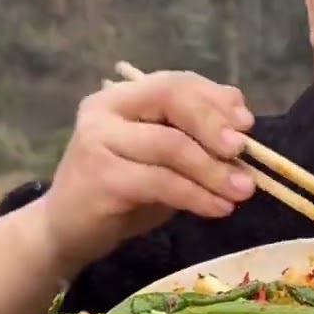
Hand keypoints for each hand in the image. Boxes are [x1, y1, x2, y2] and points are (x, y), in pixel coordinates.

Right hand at [34, 70, 257, 273]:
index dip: (213, 98)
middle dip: (214, 124)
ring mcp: (98, 142)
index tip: (247, 123)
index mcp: (121, 97)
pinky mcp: (101, 179)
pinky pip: (162, 183)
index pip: (173, 82)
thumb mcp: (163, 158)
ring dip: (213, 170)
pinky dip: (197, 196)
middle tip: (244, 152)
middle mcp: (105, 110)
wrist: (66, 231)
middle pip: (170, 99)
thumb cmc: (121, 192)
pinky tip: (219, 208)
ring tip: (242, 191)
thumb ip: (193, 135)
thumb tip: (242, 119)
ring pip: (170, 146)